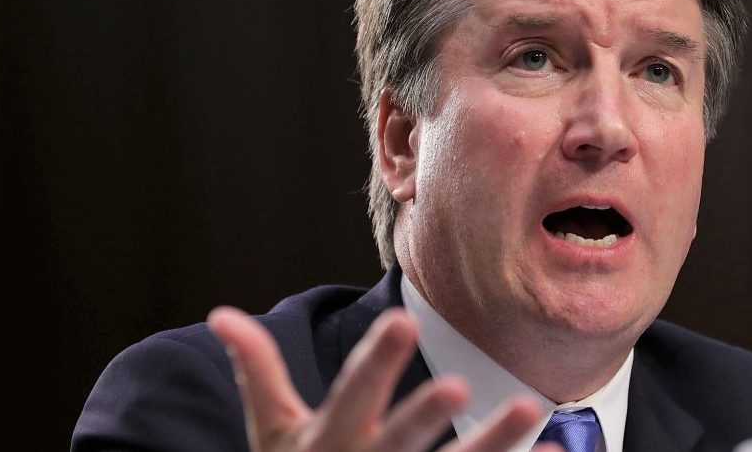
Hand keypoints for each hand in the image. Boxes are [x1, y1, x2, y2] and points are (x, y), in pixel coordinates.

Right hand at [208, 306, 561, 451]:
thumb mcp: (271, 435)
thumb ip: (258, 373)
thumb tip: (222, 313)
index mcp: (329, 442)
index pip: (352, 394)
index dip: (376, 361)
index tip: (403, 319)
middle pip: (399, 441)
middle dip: (422, 415)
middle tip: (455, 382)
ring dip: (492, 445)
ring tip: (529, 409)